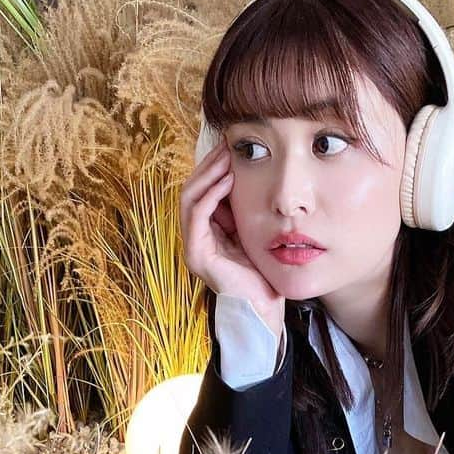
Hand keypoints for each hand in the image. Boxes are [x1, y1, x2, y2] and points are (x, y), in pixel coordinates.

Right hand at [179, 139, 285, 341]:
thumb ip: (245, 209)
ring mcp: (193, 246)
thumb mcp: (253, 231)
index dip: (212, 167)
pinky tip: (227, 181)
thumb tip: (248, 174)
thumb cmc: (263, 273)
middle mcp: (195, 237)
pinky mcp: (197, 255)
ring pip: (190, 198)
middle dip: (208, 165)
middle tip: (226, 146)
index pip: (201, 190)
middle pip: (191, 190)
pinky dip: (210, 195)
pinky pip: (198, 215)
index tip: (230, 147)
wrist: (264, 307)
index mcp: (207, 231)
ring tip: (227, 159)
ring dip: (208, 175)